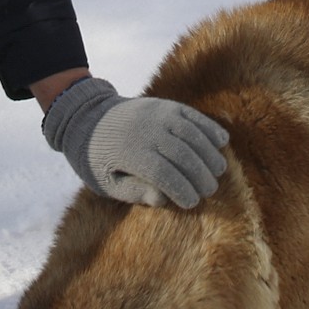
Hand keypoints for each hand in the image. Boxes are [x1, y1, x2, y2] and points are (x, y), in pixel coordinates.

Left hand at [40, 76, 228, 209]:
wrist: (87, 117)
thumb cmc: (97, 158)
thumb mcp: (106, 182)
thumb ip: (134, 192)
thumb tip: (164, 199)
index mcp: (128, 153)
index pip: (163, 174)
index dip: (181, 190)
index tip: (192, 203)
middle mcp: (145, 130)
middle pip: (182, 154)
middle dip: (200, 175)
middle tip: (210, 190)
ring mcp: (156, 114)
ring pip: (192, 134)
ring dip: (209, 153)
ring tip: (218, 171)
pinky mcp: (164, 105)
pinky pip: (192, 116)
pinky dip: (209, 128)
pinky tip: (221, 142)